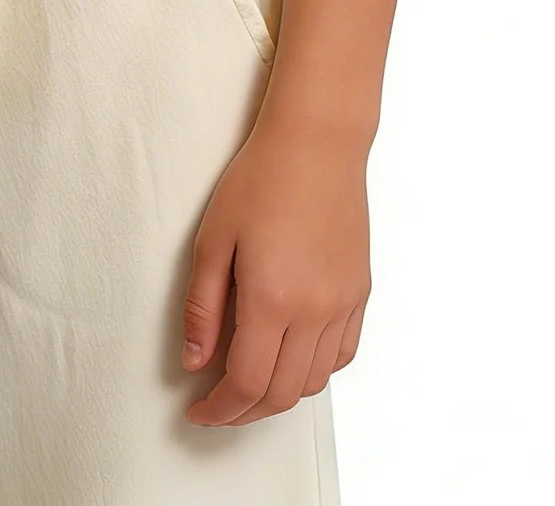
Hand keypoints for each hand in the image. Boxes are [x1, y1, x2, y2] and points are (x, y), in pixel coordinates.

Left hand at [180, 116, 369, 424]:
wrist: (316, 143)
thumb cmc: (260, 179)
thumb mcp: (213, 239)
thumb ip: (202, 308)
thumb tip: (195, 361)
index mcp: (272, 300)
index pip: (247, 384)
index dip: (220, 410)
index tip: (199, 411)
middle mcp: (314, 311)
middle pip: (282, 394)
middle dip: (245, 411)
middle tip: (218, 404)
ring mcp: (343, 304)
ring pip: (315, 381)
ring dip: (280, 393)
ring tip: (250, 380)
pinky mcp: (359, 292)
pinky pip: (342, 354)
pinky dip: (315, 369)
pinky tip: (291, 355)